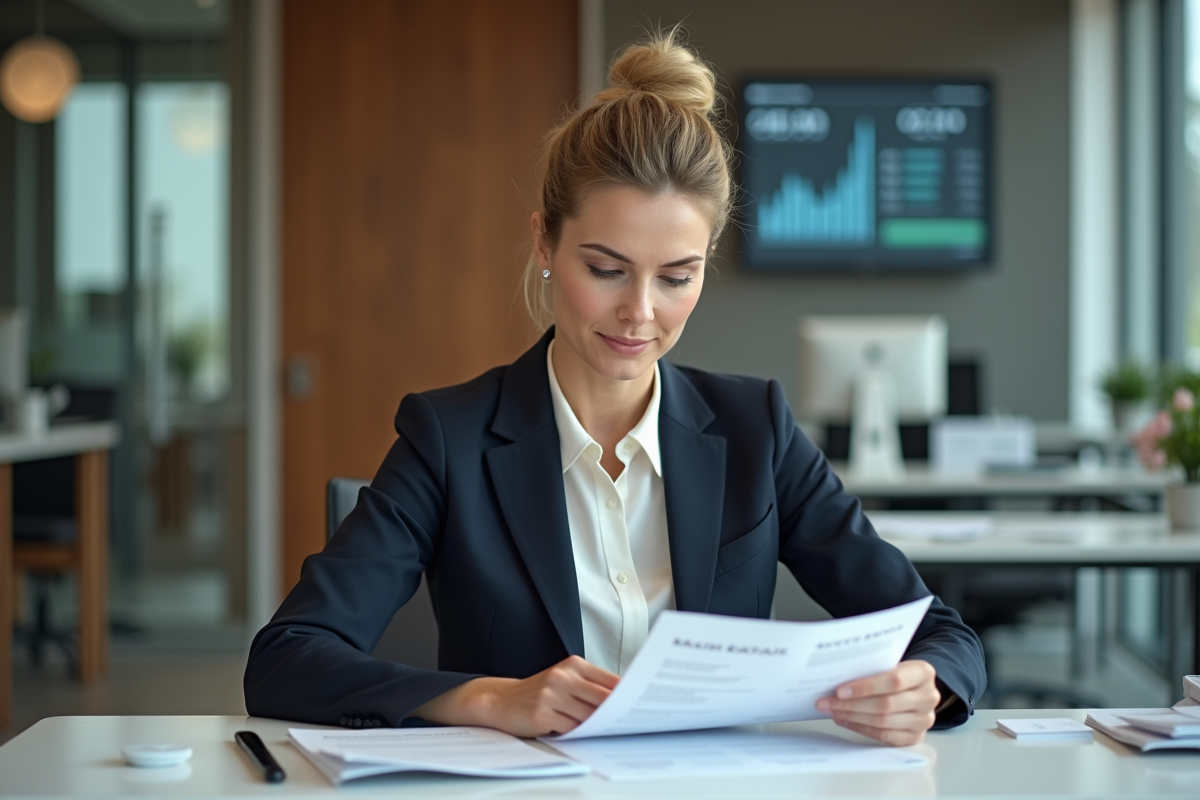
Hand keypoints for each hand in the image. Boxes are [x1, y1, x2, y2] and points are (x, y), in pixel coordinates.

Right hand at [411, 655, 618, 737]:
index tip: (640, 702)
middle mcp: (563, 677)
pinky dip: (576, 731)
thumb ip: (590, 687)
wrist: (501, 700)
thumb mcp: (564, 680)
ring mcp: (551, 695)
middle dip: (615, 712)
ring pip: (587, 716)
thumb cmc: (539, 692)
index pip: (609, 680)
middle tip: (629, 721)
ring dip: (594, 725)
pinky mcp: (542, 713)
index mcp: (573, 665)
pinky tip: (575, 730)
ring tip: (602, 728)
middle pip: (602, 698)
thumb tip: (621, 700)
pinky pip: (570, 727)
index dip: (626, 693)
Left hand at [815, 660, 939, 745]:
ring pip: (883, 722)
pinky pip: (884, 736)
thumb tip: (837, 677)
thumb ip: (873, 668)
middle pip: (886, 704)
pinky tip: (845, 720)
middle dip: (851, 704)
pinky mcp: (915, 736)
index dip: (865, 687)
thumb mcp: (891, 663)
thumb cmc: (897, 673)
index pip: (894, 681)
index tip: (839, 690)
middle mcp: (928, 697)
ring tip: (833, 711)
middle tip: (827, 702)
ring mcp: (924, 719)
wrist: (916, 688)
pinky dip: (861, 728)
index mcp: (923, 673)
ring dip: (852, 717)